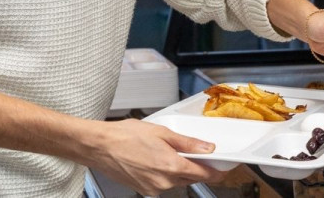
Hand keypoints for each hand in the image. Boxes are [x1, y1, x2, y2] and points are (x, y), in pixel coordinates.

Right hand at [89, 118, 227, 195]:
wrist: (100, 146)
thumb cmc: (125, 136)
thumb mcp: (162, 132)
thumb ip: (188, 143)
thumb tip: (207, 148)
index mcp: (171, 166)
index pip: (204, 174)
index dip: (216, 171)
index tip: (223, 168)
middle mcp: (164, 182)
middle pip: (191, 177)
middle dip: (196, 167)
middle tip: (194, 152)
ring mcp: (153, 188)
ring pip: (176, 181)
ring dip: (178, 169)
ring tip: (165, 151)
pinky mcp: (144, 190)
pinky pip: (163, 183)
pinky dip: (164, 174)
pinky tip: (155, 160)